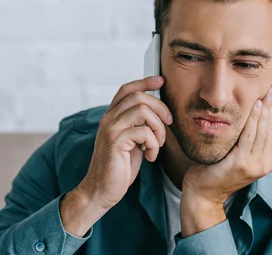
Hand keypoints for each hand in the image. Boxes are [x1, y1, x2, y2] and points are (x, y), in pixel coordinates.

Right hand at [60, 76, 172, 236]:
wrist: (102, 190)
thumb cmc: (119, 168)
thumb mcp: (133, 142)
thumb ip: (140, 126)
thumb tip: (159, 114)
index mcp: (112, 117)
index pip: (127, 90)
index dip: (145, 82)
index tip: (161, 81)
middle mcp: (108, 119)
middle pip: (138, 96)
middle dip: (160, 108)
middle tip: (168, 124)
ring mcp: (110, 129)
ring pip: (142, 111)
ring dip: (159, 128)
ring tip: (158, 145)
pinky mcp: (115, 141)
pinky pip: (143, 132)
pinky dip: (154, 145)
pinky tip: (150, 157)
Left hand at [179, 83, 271, 236]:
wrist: (203, 193)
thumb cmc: (215, 171)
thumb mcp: (236, 155)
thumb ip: (246, 141)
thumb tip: (250, 118)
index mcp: (266, 162)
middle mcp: (264, 164)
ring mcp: (254, 165)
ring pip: (263, 130)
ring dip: (266, 109)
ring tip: (268, 92)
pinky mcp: (242, 163)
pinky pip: (250, 136)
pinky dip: (254, 119)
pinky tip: (256, 106)